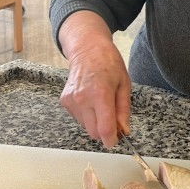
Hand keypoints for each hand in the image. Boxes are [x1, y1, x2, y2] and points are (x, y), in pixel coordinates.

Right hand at [58, 12, 130, 146]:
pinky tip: (91, 99)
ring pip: (85, 127)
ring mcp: (71, 100)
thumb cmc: (109, 63)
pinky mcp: (64, 101)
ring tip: (101, 103)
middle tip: (113, 119)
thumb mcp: (124, 83)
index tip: (116, 140)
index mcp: (101, 93)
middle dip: (105, 131)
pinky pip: (78, 118)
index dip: (112, 139)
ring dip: (95, 122)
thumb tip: (124, 130)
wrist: (87, 49)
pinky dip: (87, 115)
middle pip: (93, 132)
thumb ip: (124, 109)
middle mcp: (83, 99)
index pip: (104, 128)